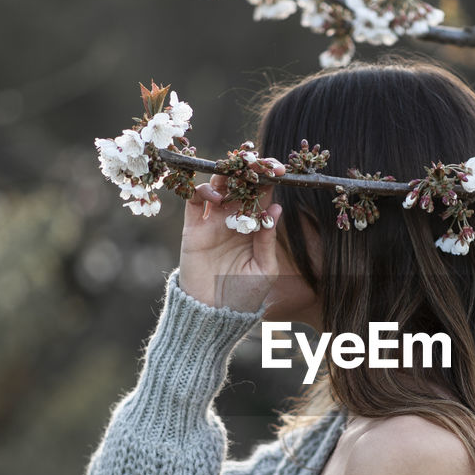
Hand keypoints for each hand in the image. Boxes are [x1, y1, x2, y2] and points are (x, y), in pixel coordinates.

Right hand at [179, 157, 286, 313]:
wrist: (214, 314)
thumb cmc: (244, 296)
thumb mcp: (264, 269)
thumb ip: (267, 239)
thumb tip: (276, 207)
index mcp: (255, 227)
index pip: (262, 196)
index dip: (270, 180)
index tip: (281, 169)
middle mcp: (234, 219)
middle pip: (240, 185)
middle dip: (248, 169)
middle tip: (257, 160)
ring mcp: (213, 222)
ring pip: (217, 187)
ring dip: (225, 175)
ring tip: (234, 174)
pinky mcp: (193, 228)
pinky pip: (194, 201)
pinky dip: (202, 191)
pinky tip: (214, 196)